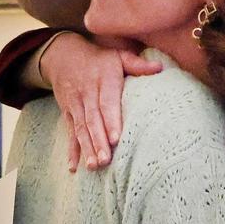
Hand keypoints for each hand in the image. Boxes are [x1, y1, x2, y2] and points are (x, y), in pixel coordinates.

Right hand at [40, 32, 162, 171]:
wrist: (64, 56)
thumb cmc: (99, 59)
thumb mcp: (118, 56)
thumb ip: (137, 64)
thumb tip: (160, 68)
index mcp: (103, 79)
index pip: (106, 102)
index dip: (110, 120)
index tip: (115, 138)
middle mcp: (87, 92)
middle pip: (92, 119)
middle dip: (98, 140)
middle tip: (106, 160)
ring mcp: (75, 104)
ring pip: (81, 128)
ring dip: (87, 148)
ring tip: (94, 166)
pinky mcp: (68, 113)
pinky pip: (69, 132)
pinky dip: (71, 150)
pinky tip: (73, 167)